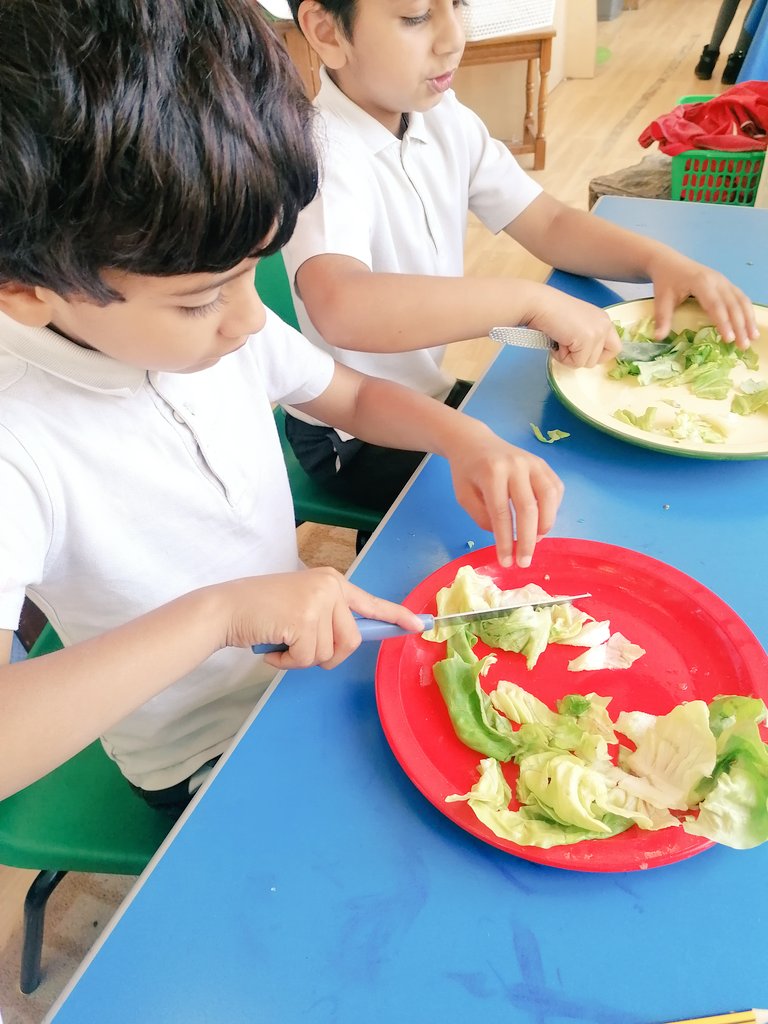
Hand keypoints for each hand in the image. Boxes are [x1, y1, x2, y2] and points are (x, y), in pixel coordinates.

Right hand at [219, 568, 424, 669]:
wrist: (226, 608)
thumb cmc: (260, 612)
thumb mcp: (302, 606)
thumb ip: (327, 618)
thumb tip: (352, 642)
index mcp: (332, 582)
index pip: (371, 603)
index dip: (396, 617)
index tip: (419, 626)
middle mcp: (330, 587)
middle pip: (350, 641)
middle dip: (326, 655)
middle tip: (297, 647)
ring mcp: (318, 601)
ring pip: (328, 653)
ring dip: (301, 659)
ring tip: (280, 641)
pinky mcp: (304, 619)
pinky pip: (307, 659)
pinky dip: (287, 662)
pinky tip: (272, 647)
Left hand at [447, 422, 563, 568]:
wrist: (475, 442)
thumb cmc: (467, 472)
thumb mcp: (464, 496)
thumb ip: (482, 517)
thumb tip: (505, 537)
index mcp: (492, 473)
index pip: (501, 514)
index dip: (505, 541)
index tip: (506, 562)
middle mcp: (516, 465)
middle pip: (529, 509)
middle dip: (528, 540)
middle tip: (524, 562)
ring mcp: (533, 463)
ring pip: (549, 498)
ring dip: (545, 526)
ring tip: (535, 542)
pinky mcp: (543, 464)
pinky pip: (555, 490)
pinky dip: (553, 510)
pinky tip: (541, 522)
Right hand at [525, 288, 621, 367]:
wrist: (540, 305)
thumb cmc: (551, 313)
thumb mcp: (577, 324)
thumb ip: (586, 336)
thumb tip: (584, 356)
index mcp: (603, 320)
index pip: (614, 348)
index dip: (597, 355)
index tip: (581, 351)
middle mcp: (605, 324)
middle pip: (602, 359)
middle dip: (583, 358)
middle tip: (569, 347)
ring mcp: (598, 332)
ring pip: (588, 363)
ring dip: (570, 357)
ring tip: (560, 341)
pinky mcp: (588, 339)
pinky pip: (577, 362)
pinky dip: (563, 357)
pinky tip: (557, 342)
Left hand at [647, 251, 757, 347]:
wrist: (668, 261)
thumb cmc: (665, 281)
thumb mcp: (661, 299)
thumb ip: (662, 318)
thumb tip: (658, 338)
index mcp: (701, 282)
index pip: (715, 305)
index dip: (723, 322)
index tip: (729, 339)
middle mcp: (716, 280)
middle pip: (732, 305)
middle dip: (740, 325)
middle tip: (743, 345)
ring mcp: (723, 281)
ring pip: (741, 300)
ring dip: (748, 319)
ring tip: (753, 337)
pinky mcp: (725, 283)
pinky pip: (740, 297)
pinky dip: (747, 311)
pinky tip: (750, 325)